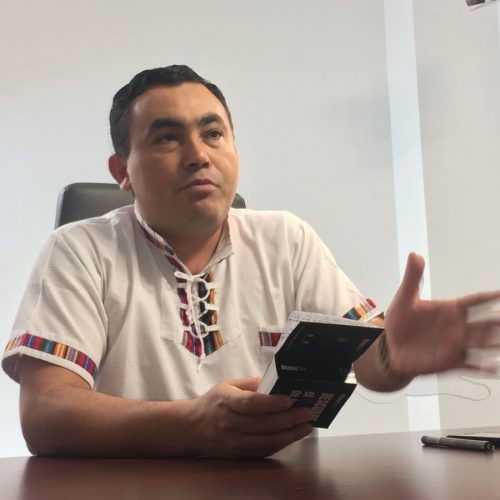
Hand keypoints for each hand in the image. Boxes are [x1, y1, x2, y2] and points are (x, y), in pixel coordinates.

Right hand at [188, 377, 312, 457]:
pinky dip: (280, 444)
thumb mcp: (227, 385)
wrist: (191, 429)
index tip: (289, 399)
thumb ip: (250, 383)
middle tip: (308, 412)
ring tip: (306, 426)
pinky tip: (292, 437)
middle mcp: (229, 424)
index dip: (272, 403)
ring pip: (266, 441)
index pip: (251, 404)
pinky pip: (263, 451)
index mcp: (226, 402)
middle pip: (263, 424)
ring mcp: (234, 442)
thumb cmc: (212, 403)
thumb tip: (274, 382)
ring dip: (290, 435)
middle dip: (290, 419)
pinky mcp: (238, 455)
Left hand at [384, 253, 499, 376]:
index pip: (476, 302)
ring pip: (483, 343)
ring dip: (494, 343)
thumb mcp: (404, 298)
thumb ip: (412, 278)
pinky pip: (471, 364)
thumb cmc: (400, 321)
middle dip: (498, 321)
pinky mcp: (451, 361)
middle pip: (486, 323)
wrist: (390, 346)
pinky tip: (492, 367)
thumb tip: (414, 255)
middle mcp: (458, 326)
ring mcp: (457, 344)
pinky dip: (483, 366)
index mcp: (451, 309)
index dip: (490, 298)